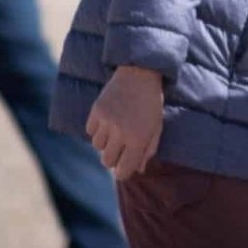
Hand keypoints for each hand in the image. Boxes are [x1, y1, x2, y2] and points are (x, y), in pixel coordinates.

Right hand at [86, 65, 163, 180]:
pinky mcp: (96, 111)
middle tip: (119, 150)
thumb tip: (138, 169)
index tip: (123, 171)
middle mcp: (121, 133)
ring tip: (115, 132)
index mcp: (139, 138)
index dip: (123, 173)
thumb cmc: (151, 103)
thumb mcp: (156, 126)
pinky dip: (97, 130)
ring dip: (105, 143)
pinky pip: (90, 131)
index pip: (124, 169)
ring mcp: (107, 122)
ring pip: (97, 147)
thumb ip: (148, 149)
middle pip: (106, 161)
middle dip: (113, 159)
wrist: (140, 74)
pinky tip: (107, 121)